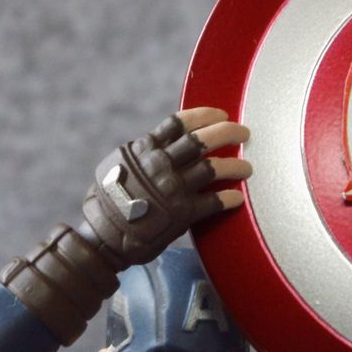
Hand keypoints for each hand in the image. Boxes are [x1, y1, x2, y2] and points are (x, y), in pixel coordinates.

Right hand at [82, 107, 251, 266]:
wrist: (105, 237)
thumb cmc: (108, 202)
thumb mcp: (118, 166)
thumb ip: (142, 154)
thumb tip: (156, 143)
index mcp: (145, 149)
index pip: (179, 123)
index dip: (204, 115)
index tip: (221, 114)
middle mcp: (161, 164)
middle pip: (202, 141)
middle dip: (227, 132)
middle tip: (243, 132)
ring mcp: (173, 188)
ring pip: (213, 168)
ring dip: (235, 166)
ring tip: (247, 168)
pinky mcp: (183, 213)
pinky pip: (214, 201)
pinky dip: (228, 199)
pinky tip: (237, 198)